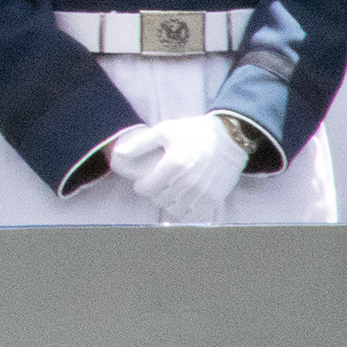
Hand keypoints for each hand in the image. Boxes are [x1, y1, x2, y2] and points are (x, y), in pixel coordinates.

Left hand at [108, 114, 248, 221]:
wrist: (228, 138)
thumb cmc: (193, 132)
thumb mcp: (164, 130)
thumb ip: (139, 144)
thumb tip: (118, 154)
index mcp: (174, 163)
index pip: (146, 189)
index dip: (140, 186)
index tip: (143, 181)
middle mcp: (188, 181)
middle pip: (159, 200)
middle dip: (154, 193)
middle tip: (158, 184)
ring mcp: (202, 192)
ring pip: (174, 210)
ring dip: (169, 202)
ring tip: (170, 190)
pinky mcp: (214, 199)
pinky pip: (194, 216)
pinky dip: (186, 212)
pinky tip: (184, 200)